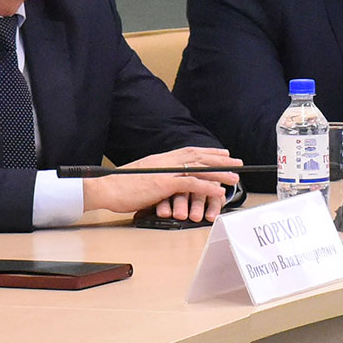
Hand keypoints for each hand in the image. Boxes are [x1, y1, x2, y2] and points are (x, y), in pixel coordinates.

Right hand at [88, 148, 240, 218]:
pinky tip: (218, 191)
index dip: (208, 152)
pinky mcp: (163, 184)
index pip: (189, 151)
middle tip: (238, 162)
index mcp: (161, 158)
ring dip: (219, 173)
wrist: (104, 187)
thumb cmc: (119, 186)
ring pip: (199, 169)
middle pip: (199, 157)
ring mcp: (165, 171)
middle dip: (220, 160)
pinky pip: (190, 184)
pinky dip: (207, 187)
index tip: (223, 153)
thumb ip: (156, 176)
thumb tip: (166, 182)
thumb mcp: (141, 177)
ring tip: (235, 178)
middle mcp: (166, 161)